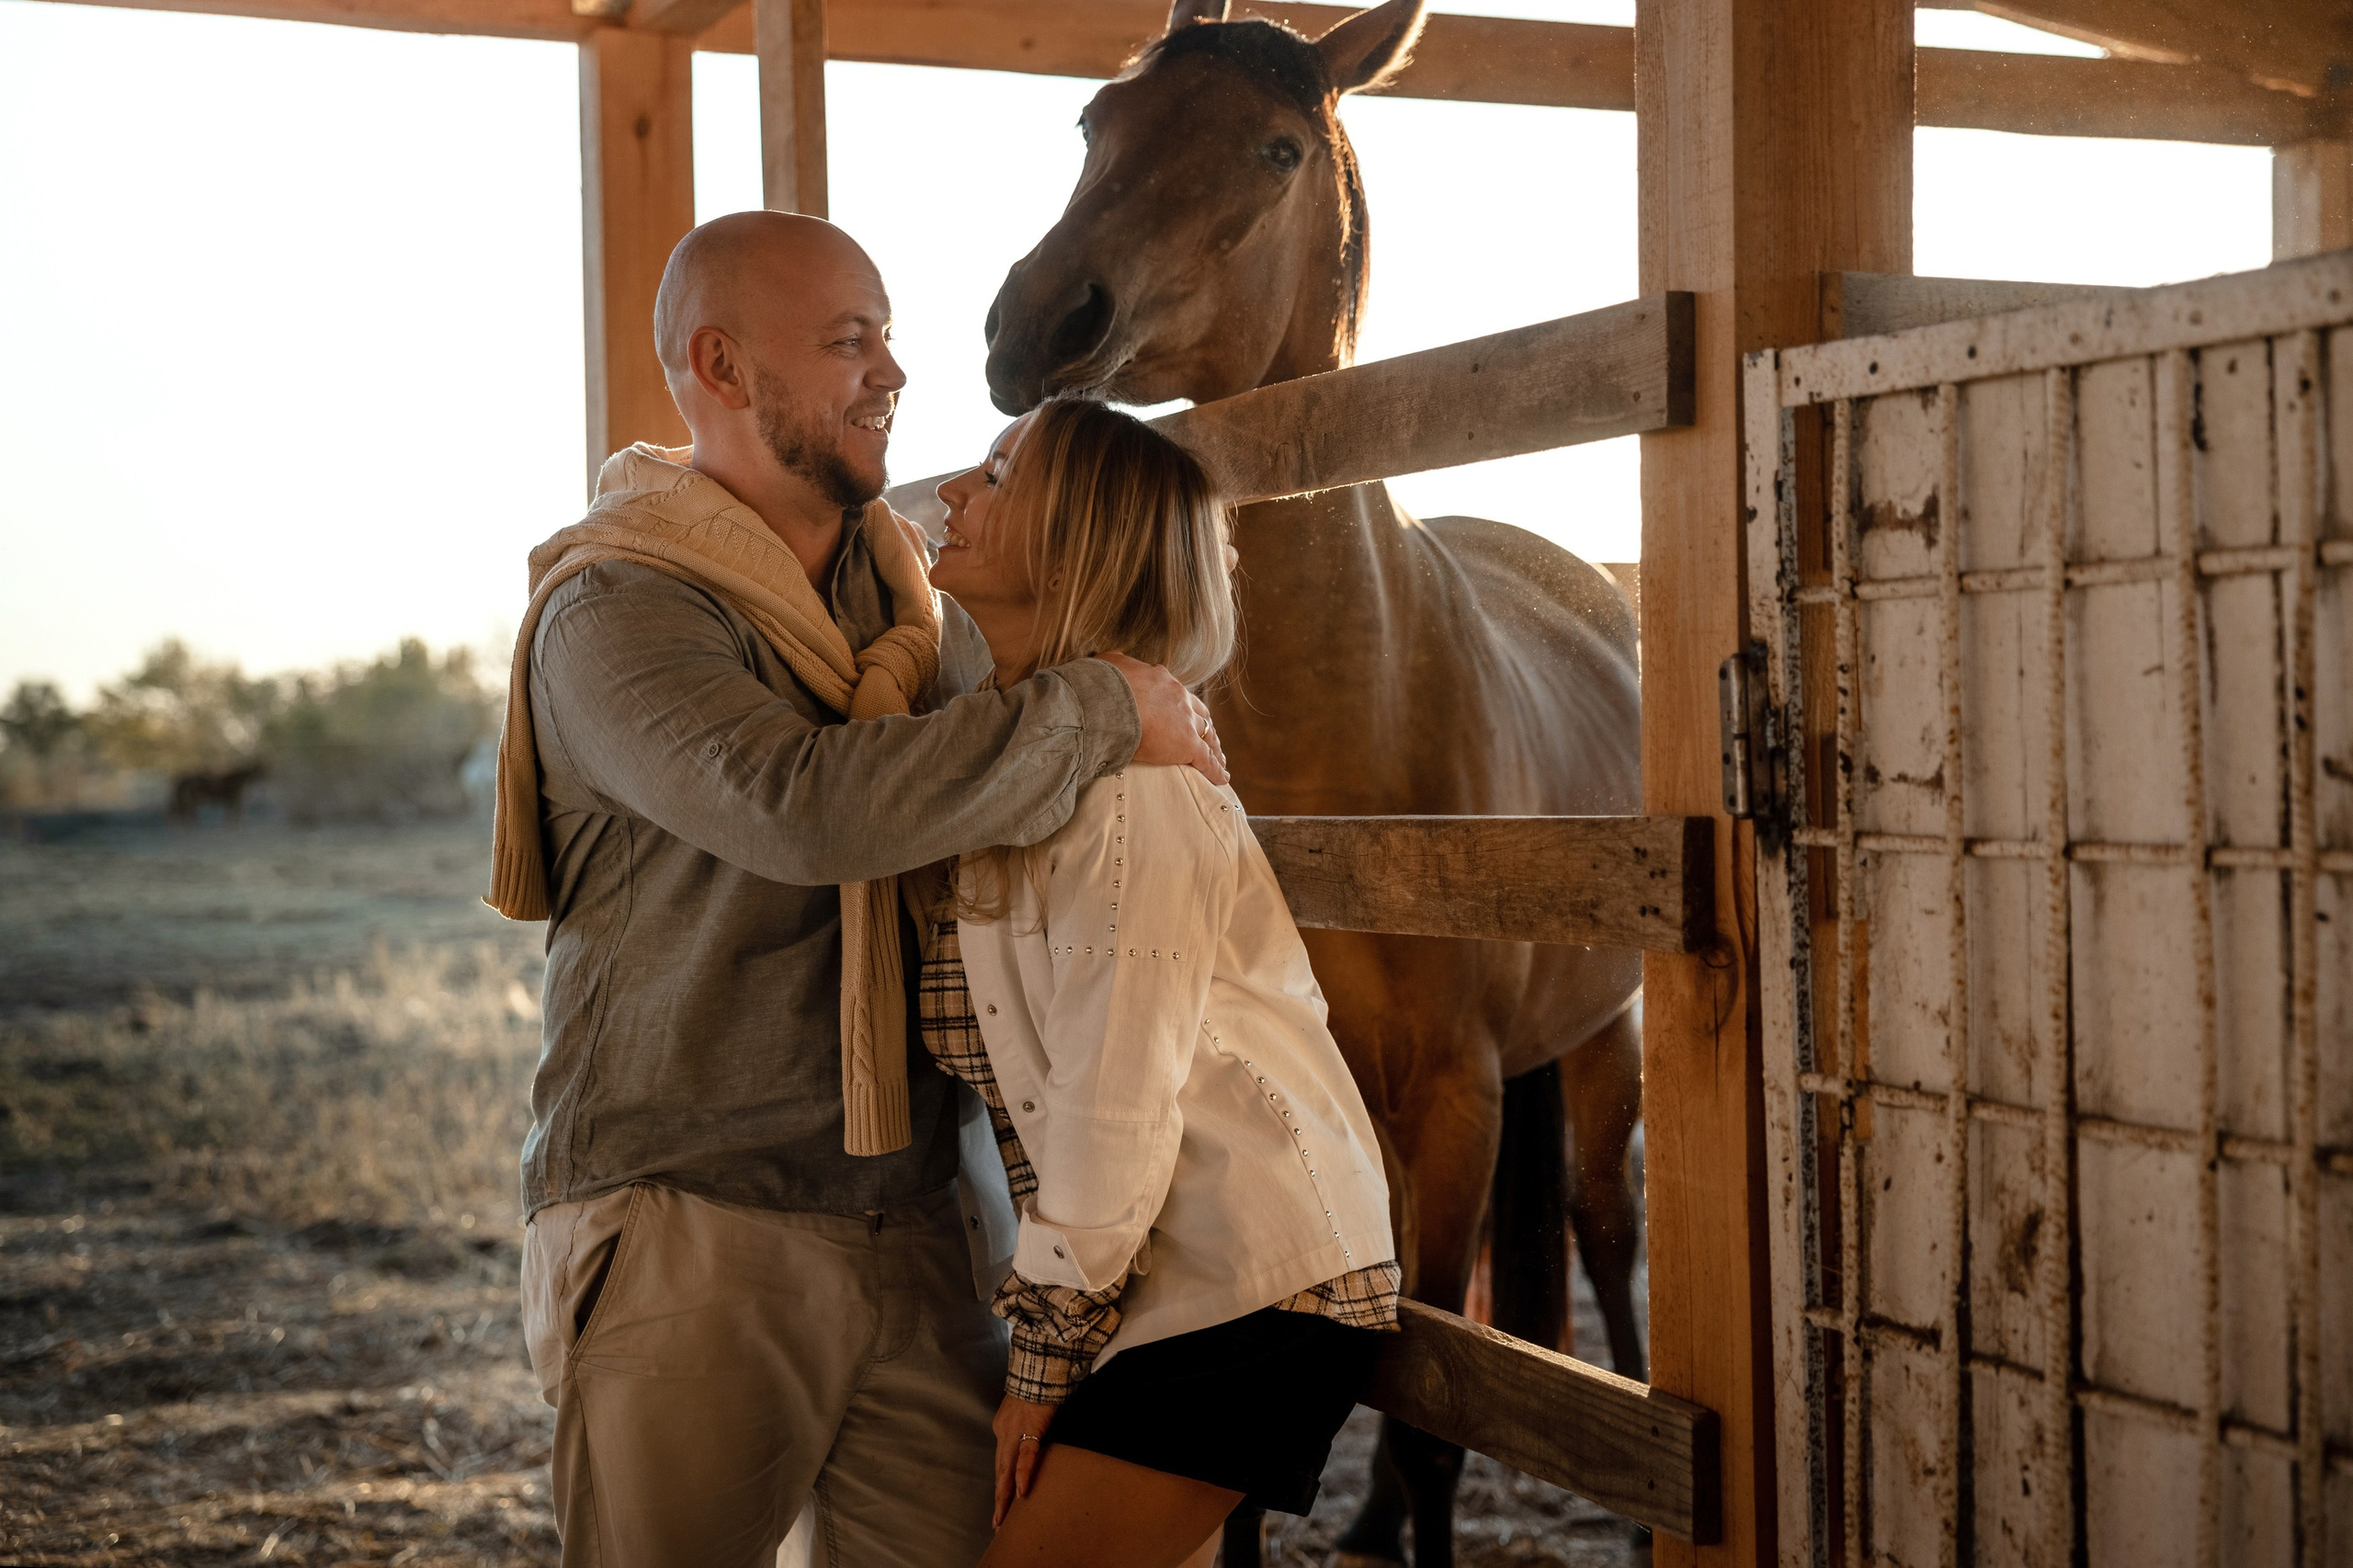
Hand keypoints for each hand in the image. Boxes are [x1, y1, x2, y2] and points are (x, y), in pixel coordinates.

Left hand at [991, 1393, 1056, 1527]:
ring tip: (1002, 1517)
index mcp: (1002, 1428)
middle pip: (1000, 1471)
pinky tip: (1021, 1492)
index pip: (1000, 1462)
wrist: (1039, 1366)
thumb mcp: (1025, 1409)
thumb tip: (1031, 1436)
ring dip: (1004, 1495)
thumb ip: (1025, 1425)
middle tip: (997, 1523)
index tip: (1000, 1502)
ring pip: (1007, 1469)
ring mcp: (1014, 1431)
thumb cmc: (1036, 1385)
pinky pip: (1026, 1456)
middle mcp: (1003, 1432)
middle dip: (998, 1498)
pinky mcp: (1031, 1428)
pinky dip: (1022, 1474)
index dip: (1001, 1484)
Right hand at [1099, 652, 1227, 785]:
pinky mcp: (1187, 744)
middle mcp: (1179, 697)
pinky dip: (1215, 770)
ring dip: (1214, 747)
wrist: (1107, 701)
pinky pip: (1206, 759)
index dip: (1182, 705)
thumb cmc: (1102, 684)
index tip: (1183, 713)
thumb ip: (1117, 661)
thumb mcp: (1109, 663)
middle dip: (1204, 725)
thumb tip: (1115, 656)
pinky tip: (1222, 778)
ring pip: (1208, 734)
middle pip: (1199, 713)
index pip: (1177, 694)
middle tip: (1208, 736)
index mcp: (1161, 680)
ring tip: (1219, 759)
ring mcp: (1185, 720)